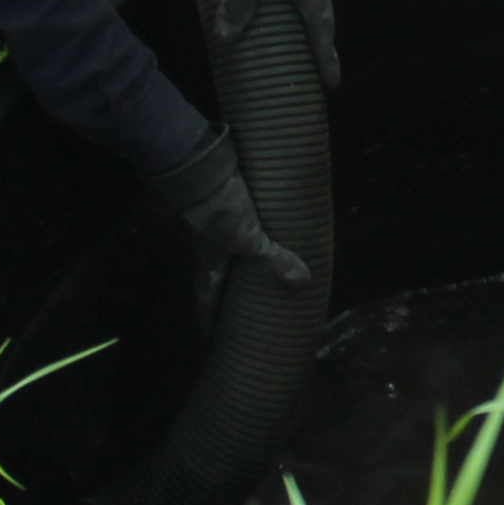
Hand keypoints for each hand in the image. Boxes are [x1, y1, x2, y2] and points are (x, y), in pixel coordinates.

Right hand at [153, 130, 314, 319]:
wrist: (200, 167)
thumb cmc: (222, 210)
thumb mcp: (250, 237)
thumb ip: (274, 259)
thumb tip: (303, 283)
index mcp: (212, 261)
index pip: (208, 296)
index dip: (209, 317)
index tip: (209, 337)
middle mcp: (208, 245)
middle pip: (214, 273)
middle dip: (224, 291)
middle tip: (234, 307)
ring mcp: (211, 222)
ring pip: (223, 248)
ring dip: (236, 260)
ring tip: (253, 270)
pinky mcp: (219, 200)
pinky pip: (232, 222)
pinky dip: (245, 230)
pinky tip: (258, 225)